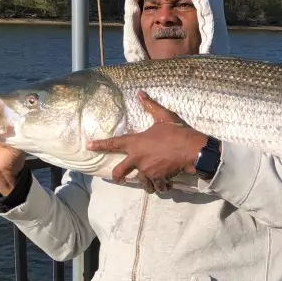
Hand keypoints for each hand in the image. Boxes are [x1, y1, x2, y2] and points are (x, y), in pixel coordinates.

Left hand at [87, 92, 206, 193]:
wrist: (191, 149)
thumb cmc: (177, 132)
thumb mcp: (163, 117)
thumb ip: (150, 106)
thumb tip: (141, 93)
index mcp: (136, 143)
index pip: (113, 144)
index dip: (100, 145)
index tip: (89, 146)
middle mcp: (137, 159)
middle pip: (119, 172)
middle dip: (117, 177)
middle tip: (119, 180)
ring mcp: (147, 170)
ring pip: (140, 182)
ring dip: (145, 184)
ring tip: (151, 183)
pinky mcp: (158, 178)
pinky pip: (157, 186)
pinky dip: (161, 187)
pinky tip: (166, 185)